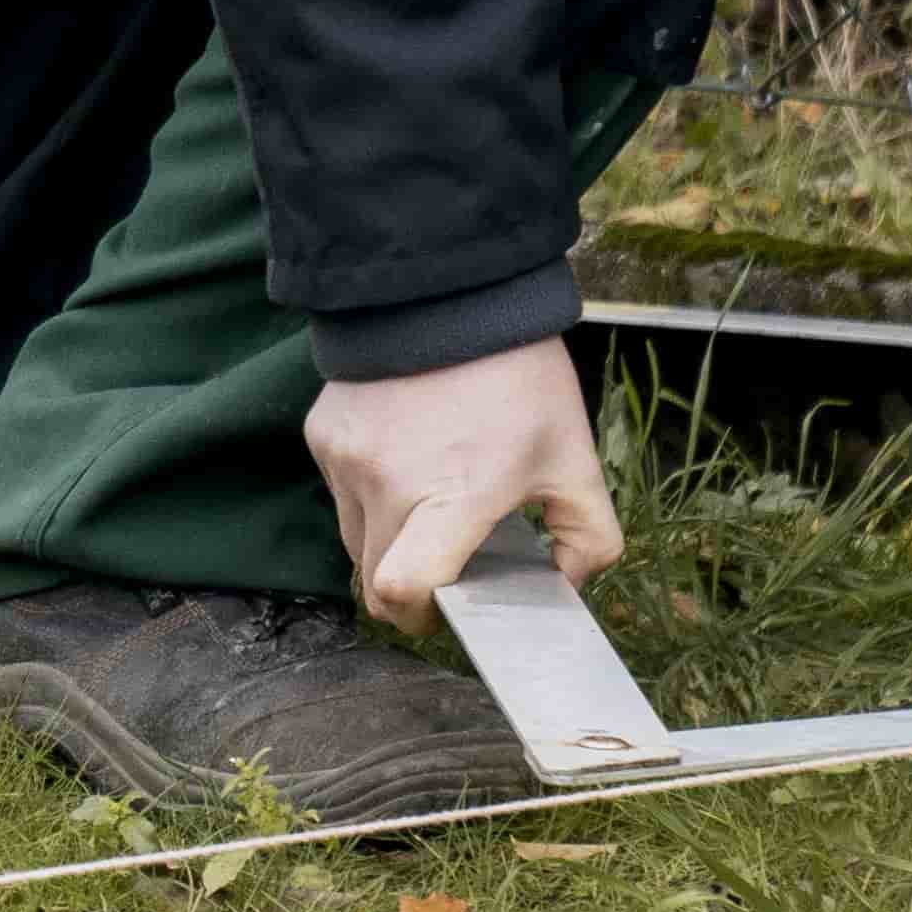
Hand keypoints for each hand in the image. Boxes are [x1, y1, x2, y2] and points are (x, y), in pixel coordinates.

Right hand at [303, 337, 621, 634]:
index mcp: (454, 496)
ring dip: (388, 543)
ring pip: (353, 541)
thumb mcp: (576, 460)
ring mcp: (346, 459)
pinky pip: (340, 494)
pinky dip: (369, 495)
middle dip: (409, 592)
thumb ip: (589, 539)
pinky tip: (406, 455)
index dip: (419, 618)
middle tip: (448, 564)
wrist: (451, 293)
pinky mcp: (322, 436)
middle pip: (373, 583)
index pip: (401, 591)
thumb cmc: (519, 379)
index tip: (447, 609)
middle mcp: (388, 483)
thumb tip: (564, 587)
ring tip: (429, 500)